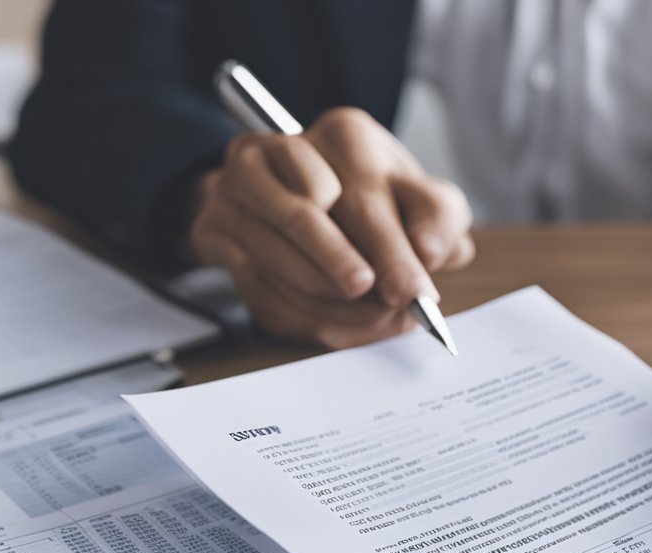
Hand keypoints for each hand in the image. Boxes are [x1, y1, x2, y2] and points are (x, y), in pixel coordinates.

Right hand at [188, 107, 474, 348]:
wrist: (295, 197)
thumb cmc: (372, 201)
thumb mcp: (418, 199)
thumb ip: (438, 218)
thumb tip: (432, 252)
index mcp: (344, 133)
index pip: (366, 194)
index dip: (393, 251)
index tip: (415, 292)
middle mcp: (281, 146)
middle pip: (311, 216)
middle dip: (352, 269)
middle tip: (387, 305)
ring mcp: (238, 185)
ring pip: (275, 248)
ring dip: (321, 293)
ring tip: (361, 314)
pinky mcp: (213, 223)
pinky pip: (250, 276)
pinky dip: (291, 305)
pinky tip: (324, 319)